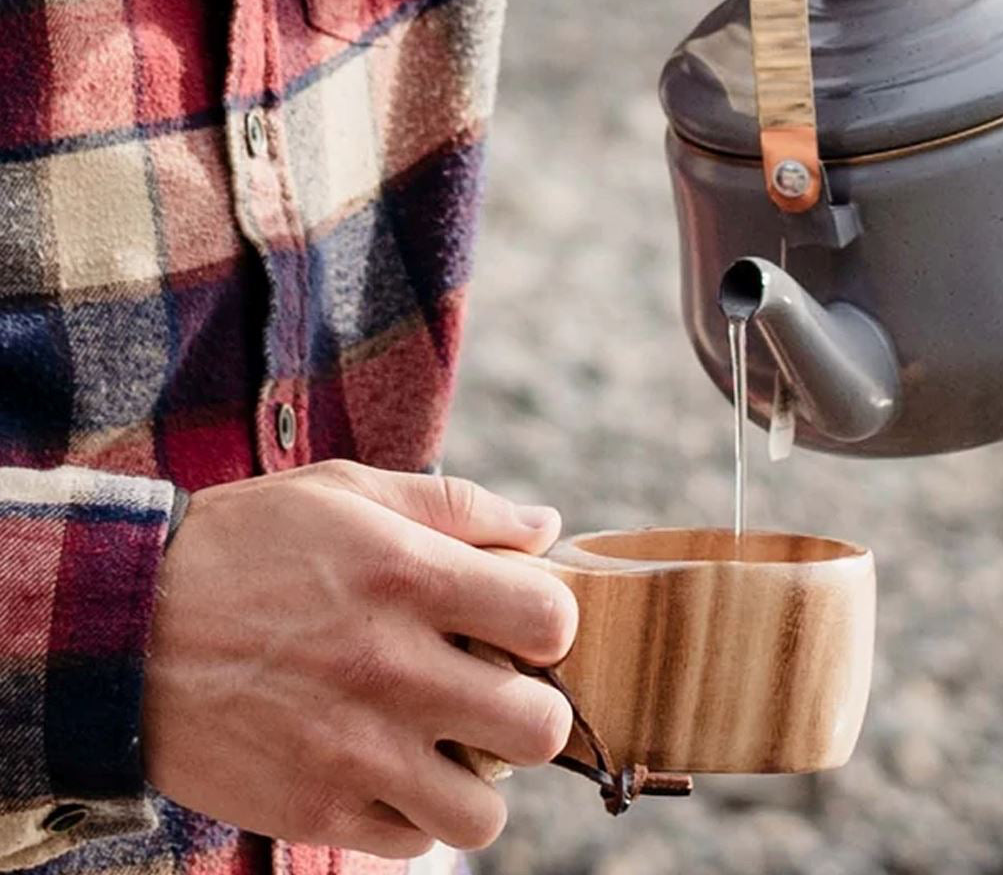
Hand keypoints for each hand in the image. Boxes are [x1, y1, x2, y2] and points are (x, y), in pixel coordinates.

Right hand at [142, 461, 577, 854]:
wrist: (122, 628)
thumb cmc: (249, 545)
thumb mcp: (349, 492)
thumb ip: (459, 506)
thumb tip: (547, 528)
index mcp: (410, 576)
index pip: (551, 618)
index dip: (551, 623)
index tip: (521, 623)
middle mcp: (392, 668)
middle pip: (539, 727)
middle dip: (533, 709)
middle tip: (496, 691)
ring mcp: (353, 749)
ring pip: (484, 812)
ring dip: (480, 780)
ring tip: (450, 744)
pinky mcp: (313, 810)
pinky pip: (412, 844)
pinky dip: (415, 815)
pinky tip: (390, 769)